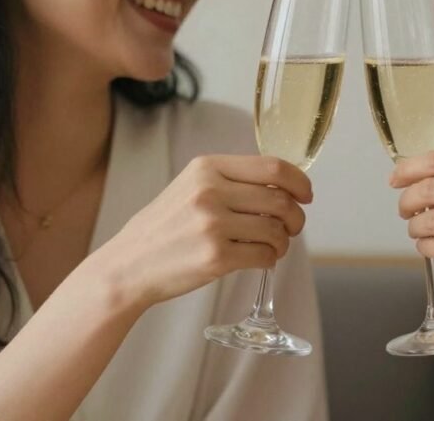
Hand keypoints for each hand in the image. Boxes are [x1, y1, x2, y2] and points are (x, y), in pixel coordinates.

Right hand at [100, 155, 311, 309]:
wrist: (127, 266)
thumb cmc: (162, 229)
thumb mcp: (189, 188)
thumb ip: (230, 181)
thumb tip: (281, 187)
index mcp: (207, 167)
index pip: (272, 167)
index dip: (299, 182)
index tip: (306, 195)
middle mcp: (210, 192)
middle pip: (280, 200)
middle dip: (296, 217)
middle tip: (292, 228)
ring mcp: (213, 225)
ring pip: (276, 230)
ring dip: (283, 242)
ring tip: (272, 247)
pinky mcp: (216, 258)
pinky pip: (265, 256)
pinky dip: (270, 260)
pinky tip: (259, 259)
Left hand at [392, 150, 433, 311]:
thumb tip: (420, 179)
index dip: (410, 168)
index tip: (395, 178)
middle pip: (430, 188)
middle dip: (406, 200)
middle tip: (404, 210)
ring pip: (429, 219)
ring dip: (414, 227)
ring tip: (418, 232)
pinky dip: (424, 247)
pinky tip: (427, 247)